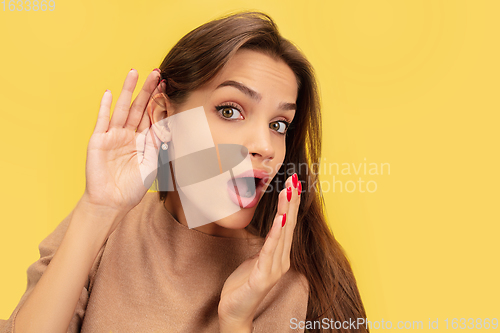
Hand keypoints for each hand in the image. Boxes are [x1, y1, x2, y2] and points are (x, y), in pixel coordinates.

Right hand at [83, 69, 161, 223]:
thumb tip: (166, 124)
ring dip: (128, 91)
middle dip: (148, 90)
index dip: (159, 101)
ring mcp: (112, 136)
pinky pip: (102, 121)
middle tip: (156, 73)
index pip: (151, 116)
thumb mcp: (151, 163)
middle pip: (139, 108)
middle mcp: (128, 135)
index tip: (167, 85)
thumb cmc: (133, 187)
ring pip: (122, 109)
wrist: (113, 202)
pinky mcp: (99, 141)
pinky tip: (108, 93)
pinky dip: (104, 107)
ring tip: (134, 73)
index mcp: (142, 140)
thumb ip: (157, 143)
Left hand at [218, 174, 301, 331]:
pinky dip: (276, 233)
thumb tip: (271, 229)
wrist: (234, 311)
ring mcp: (274, 268)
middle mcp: (282, 260)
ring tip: (288, 191)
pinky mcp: (263, 276)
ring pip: (282, 233)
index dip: (291, 203)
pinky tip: (281, 218)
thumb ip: (265, 245)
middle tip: (295, 179)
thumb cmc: (242, 285)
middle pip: (288, 224)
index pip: (287, 224)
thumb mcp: (255, 259)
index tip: (293, 183)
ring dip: (286, 210)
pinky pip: (270, 250)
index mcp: (280, 255)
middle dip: (291, 200)